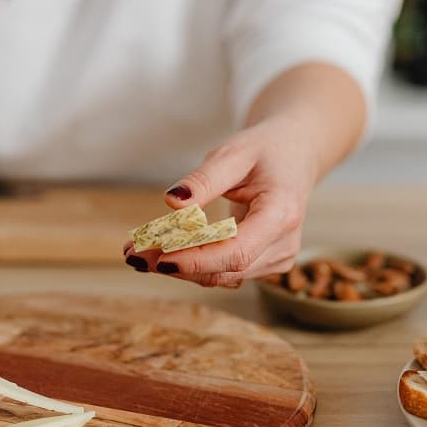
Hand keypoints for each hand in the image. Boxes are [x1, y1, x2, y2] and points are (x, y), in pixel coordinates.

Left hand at [125, 116, 317, 287]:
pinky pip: (223, 272)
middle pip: (225, 270)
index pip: (237, 251)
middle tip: (131, 253)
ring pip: (220, 276)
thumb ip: (204, 179)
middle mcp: (283, 244)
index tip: (158, 258)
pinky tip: (159, 252)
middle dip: (176, 265)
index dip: (196, 259)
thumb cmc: (266, 150)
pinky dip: (190, 264)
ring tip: (136, 252)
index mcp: (282, 213)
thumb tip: (172, 202)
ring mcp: (276, 259)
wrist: (295, 156)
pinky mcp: (263, 264)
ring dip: (177, 267)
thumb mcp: (234, 152)